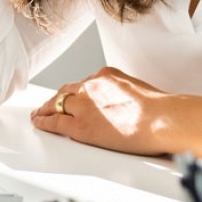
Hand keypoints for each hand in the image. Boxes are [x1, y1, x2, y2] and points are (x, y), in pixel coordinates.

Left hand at [30, 66, 195, 156]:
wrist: (162, 119)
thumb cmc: (161, 110)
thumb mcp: (139, 91)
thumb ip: (124, 95)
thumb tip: (125, 105)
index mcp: (107, 76)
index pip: (84, 84)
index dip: (75, 92)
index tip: (71, 96)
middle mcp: (91, 86)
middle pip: (66, 92)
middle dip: (57, 99)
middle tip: (48, 105)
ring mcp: (84, 105)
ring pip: (57, 104)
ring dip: (46, 109)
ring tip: (39, 115)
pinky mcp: (81, 125)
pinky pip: (56, 122)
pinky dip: (44, 122)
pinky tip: (39, 123)